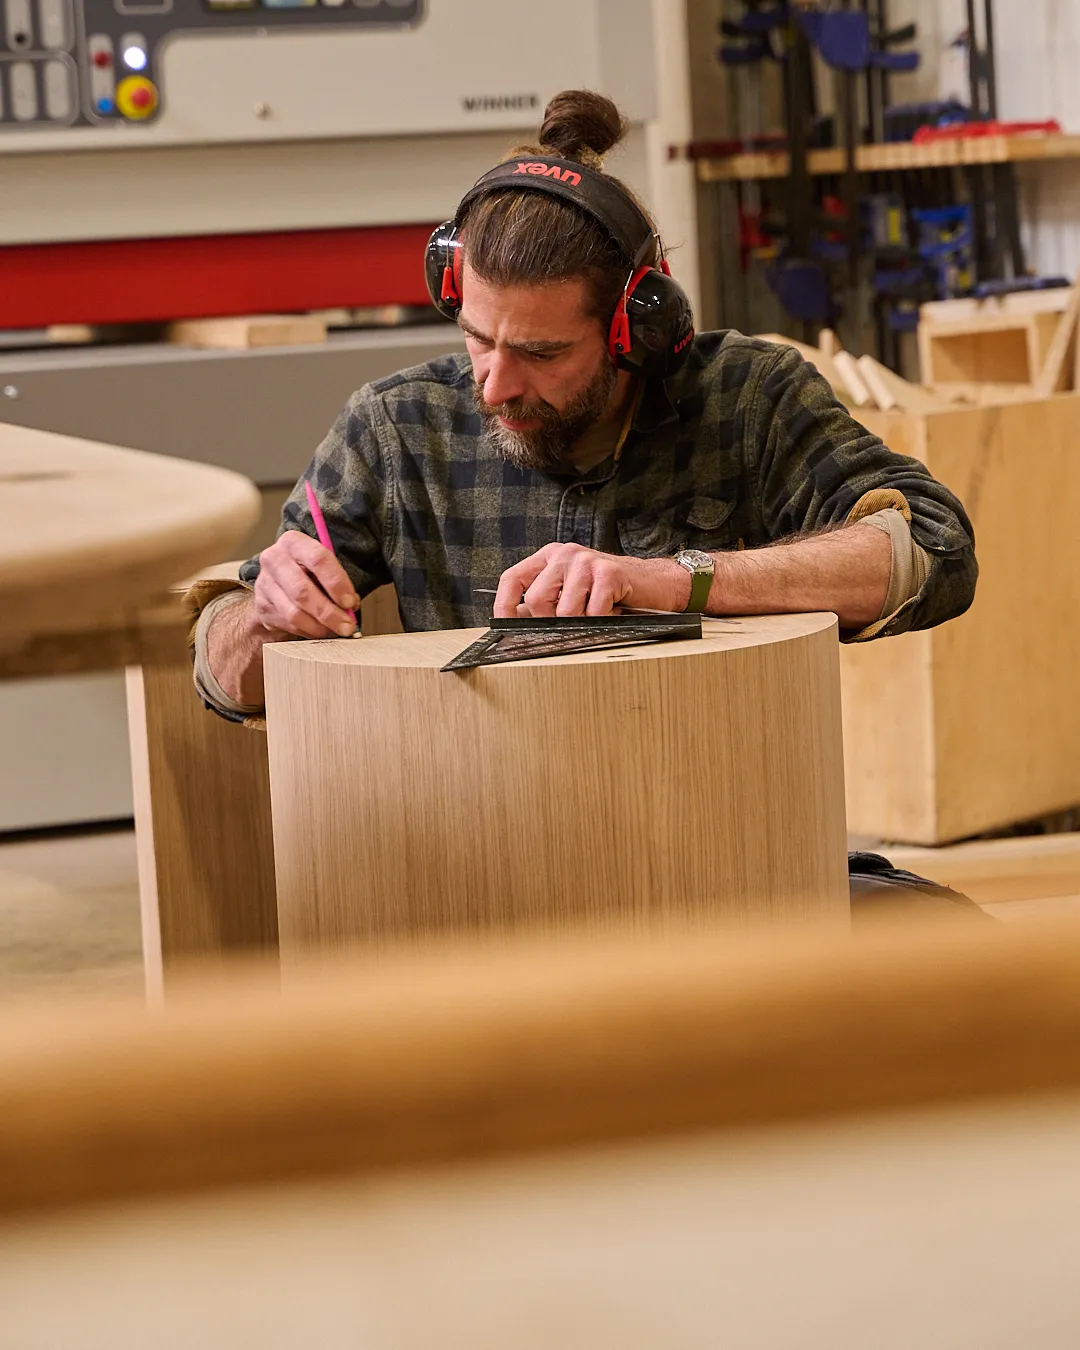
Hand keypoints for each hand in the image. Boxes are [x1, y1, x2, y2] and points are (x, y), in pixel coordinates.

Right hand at [251, 530, 359, 638]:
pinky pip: (288, 625)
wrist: (279, 581)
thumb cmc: (309, 571)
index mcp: (294, 542)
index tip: (350, 603)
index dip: (337, 583)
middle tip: (347, 626)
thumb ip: (338, 581)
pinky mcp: (262, 606)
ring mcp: (264, 584)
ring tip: (337, 631)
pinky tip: (320, 631)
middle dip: (328, 613)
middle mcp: (274, 559)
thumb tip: (350, 607)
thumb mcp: (324, 566)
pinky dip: (309, 631)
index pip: (318, 559)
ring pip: (294, 613)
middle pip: (302, 591)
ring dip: (320, 627)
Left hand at [494, 543, 691, 617]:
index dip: (504, 604)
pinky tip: (610, 610)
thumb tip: (516, 625)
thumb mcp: (569, 591)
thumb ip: (543, 604)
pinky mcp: (609, 573)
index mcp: (549, 557)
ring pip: (566, 611)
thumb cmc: (607, 590)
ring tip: (595, 614)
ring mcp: (587, 561)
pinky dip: (601, 620)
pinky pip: (593, 613)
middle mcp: (565, 554)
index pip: (513, 578)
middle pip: (538, 599)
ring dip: (581, 623)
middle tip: (569, 625)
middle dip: (550, 622)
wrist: (651, 583)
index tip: (502, 624)